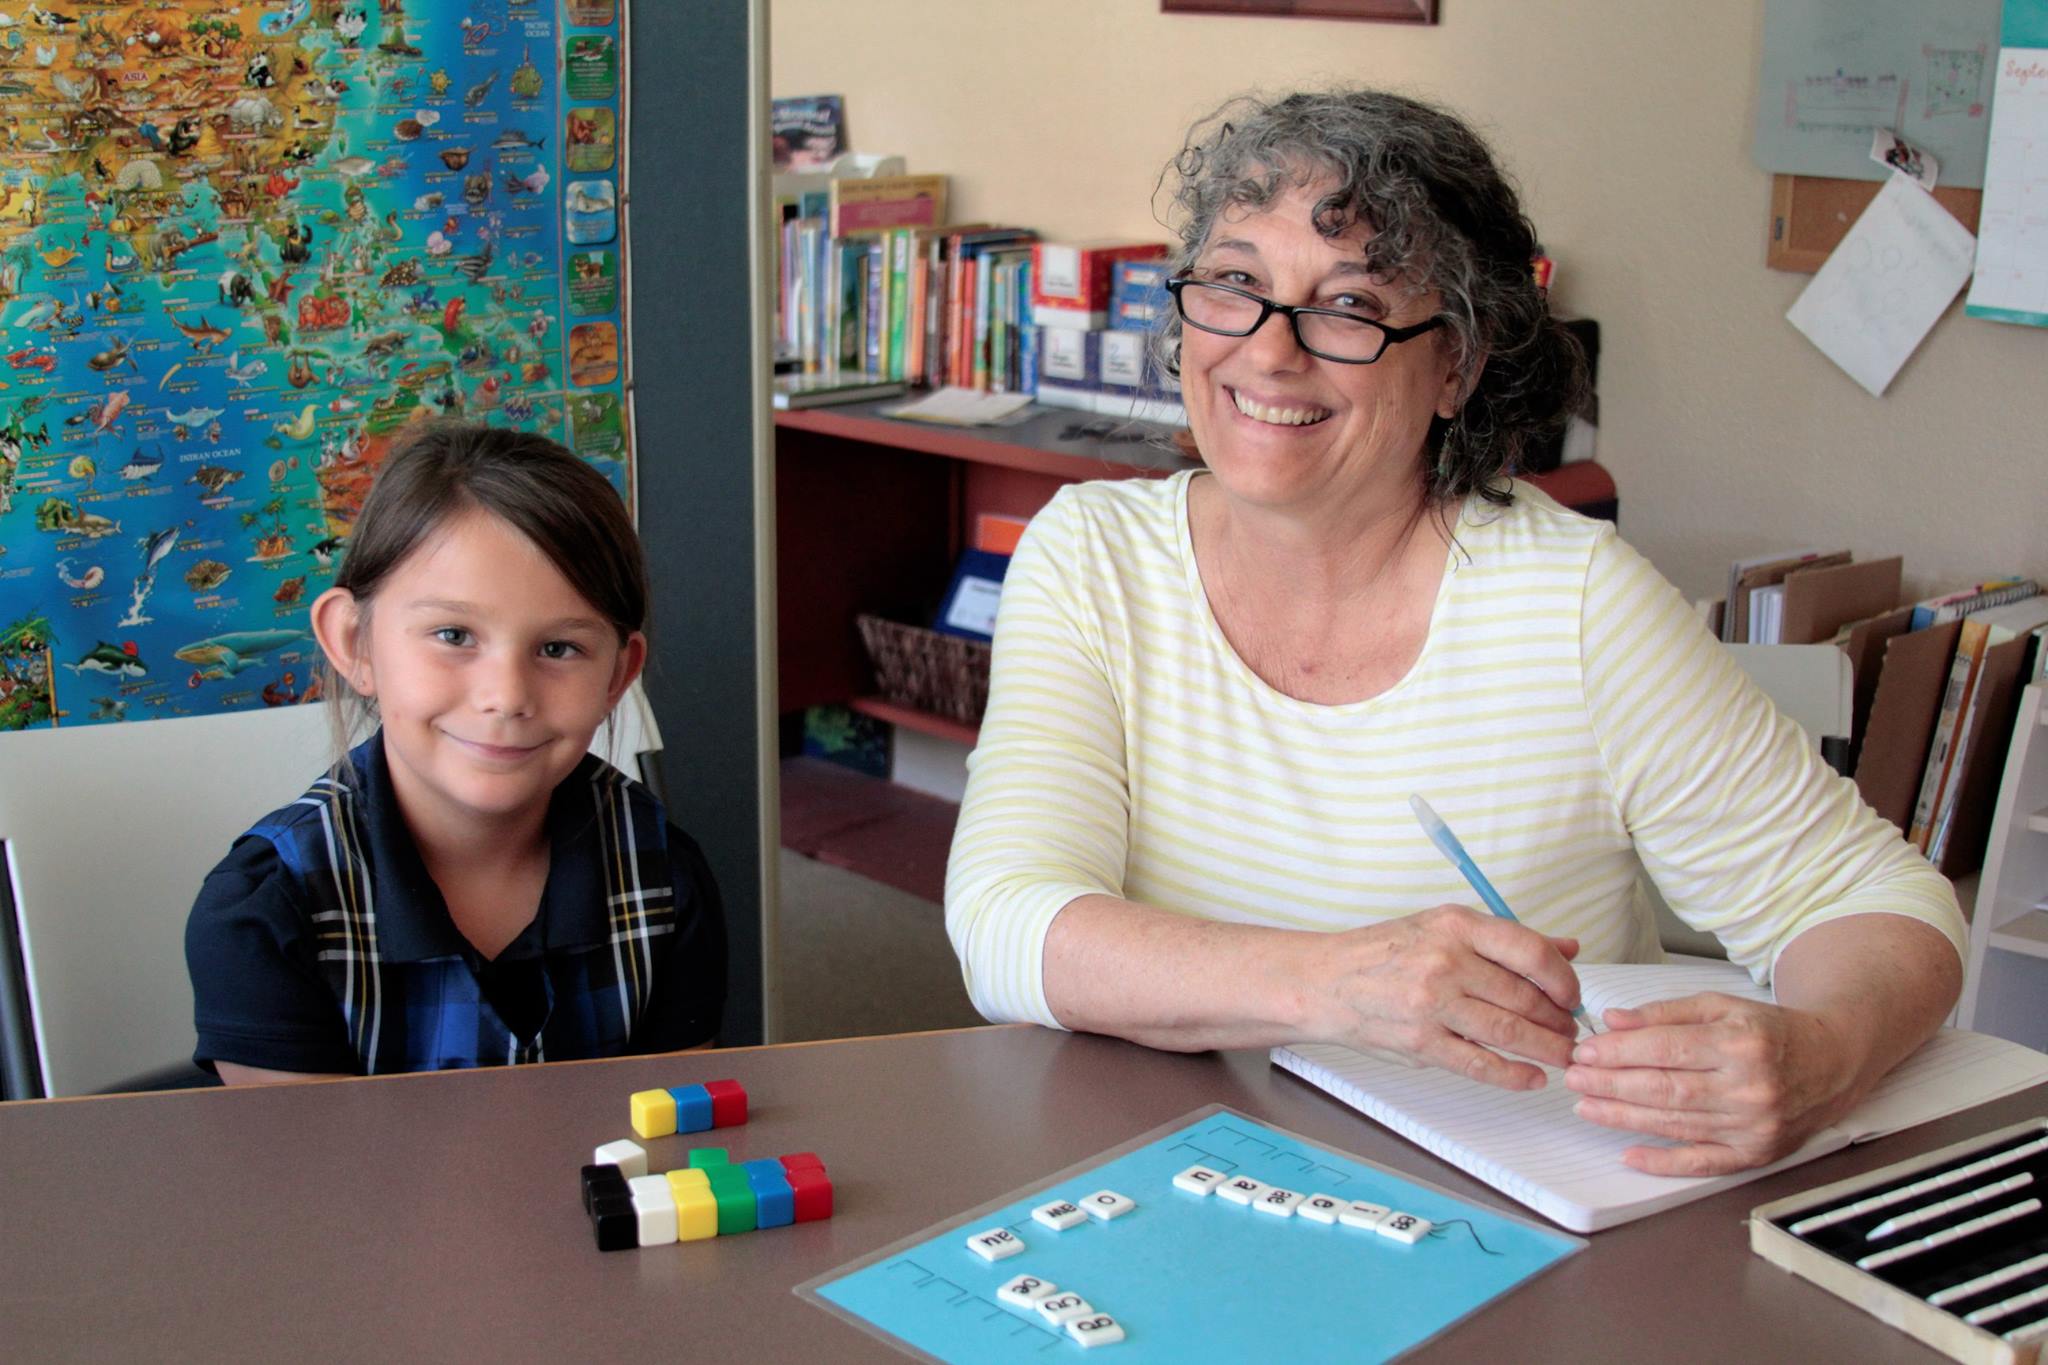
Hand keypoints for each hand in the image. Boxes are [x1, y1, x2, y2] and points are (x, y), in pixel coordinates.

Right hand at [1310, 905, 1583, 1090]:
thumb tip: (1567, 949)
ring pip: (1510, 1032)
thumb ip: (1504, 940)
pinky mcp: (1421, 1043)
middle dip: (1559, 1020)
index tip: (1572, 994)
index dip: (1563, 978)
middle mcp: (1445, 961)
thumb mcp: (1441, 928)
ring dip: (1546, 1048)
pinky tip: (1532, 1078)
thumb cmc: (1383, 954)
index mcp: (1455, 925)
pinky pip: (1480, 1064)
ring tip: (1561, 1054)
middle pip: (1525, 996)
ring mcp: (1432, 1004)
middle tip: (1571, 1032)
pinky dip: (1514, 1075)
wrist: (1324, 982)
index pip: (1530, 951)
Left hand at [1564, 992, 1865, 1175]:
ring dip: (1623, 1118)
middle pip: (1666, 1089)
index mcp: (1739, 1044)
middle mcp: (1749, 1088)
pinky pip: (1703, 1163)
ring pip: (1676, 1124)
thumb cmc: (1771, 1031)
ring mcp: (1754, 1126)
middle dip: (1611, 1085)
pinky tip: (1629, 1155)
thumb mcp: (1721, 1005)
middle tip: (1573, 1079)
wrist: (1832, 1061)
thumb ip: (1664, 1013)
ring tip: (1586, 1107)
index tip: (1584, 1051)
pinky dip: (1663, 1162)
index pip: (1665, 1050)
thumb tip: (1613, 1022)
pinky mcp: (1756, 1154)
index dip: (1619, 1053)